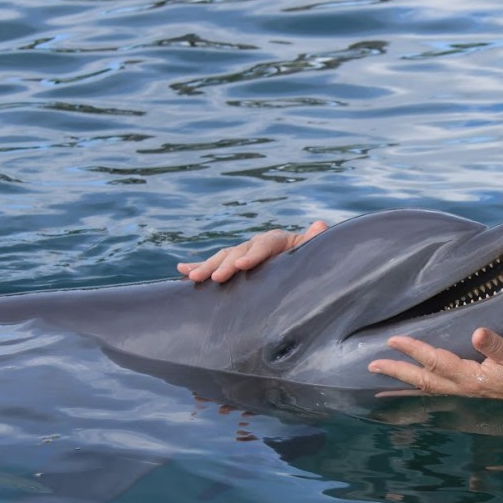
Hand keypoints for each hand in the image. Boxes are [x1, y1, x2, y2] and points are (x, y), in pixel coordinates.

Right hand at [177, 221, 327, 282]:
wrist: (303, 264)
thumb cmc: (310, 260)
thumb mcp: (314, 252)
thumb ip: (314, 241)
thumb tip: (321, 225)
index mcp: (277, 241)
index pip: (264, 245)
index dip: (253, 255)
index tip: (241, 265)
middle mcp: (257, 244)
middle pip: (238, 252)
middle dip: (225, 265)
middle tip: (215, 278)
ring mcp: (244, 253)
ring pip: (223, 257)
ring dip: (206, 266)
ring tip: (193, 277)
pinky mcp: (235, 264)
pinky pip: (215, 264)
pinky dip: (197, 266)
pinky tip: (181, 272)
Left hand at [368, 327, 502, 414]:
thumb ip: (496, 344)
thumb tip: (478, 332)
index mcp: (469, 378)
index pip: (434, 361)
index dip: (413, 349)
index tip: (393, 340)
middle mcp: (461, 390)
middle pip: (421, 381)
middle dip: (396, 372)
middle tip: (372, 366)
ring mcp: (464, 397)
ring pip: (426, 390)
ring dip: (403, 386)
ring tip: (381, 384)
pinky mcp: (469, 397)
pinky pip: (436, 395)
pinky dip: (418, 394)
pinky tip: (410, 392)